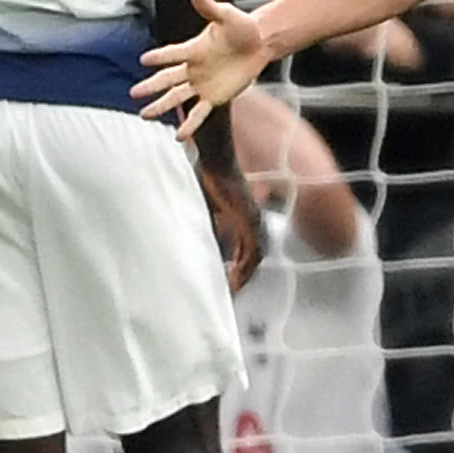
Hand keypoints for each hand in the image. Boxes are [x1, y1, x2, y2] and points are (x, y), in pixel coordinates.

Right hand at [135, 0, 270, 134]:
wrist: (259, 43)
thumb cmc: (242, 27)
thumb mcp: (227, 15)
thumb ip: (210, 8)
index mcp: (193, 49)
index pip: (172, 54)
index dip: (160, 57)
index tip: (143, 60)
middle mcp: (193, 68)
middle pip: (167, 79)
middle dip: (151, 87)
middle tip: (133, 93)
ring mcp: (202, 84)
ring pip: (177, 98)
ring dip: (161, 106)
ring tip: (144, 115)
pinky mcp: (214, 97)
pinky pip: (199, 113)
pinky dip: (190, 125)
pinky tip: (179, 137)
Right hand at [202, 160, 264, 292]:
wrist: (215, 160)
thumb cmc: (208, 179)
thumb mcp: (207, 207)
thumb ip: (208, 224)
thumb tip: (199, 240)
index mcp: (246, 219)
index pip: (248, 251)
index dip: (241, 269)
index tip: (230, 284)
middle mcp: (254, 222)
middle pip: (254, 258)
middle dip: (243, 277)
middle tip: (231, 293)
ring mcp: (252, 221)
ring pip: (254, 257)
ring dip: (244, 275)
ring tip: (231, 290)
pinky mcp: (246, 219)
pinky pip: (249, 249)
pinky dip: (243, 265)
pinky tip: (233, 276)